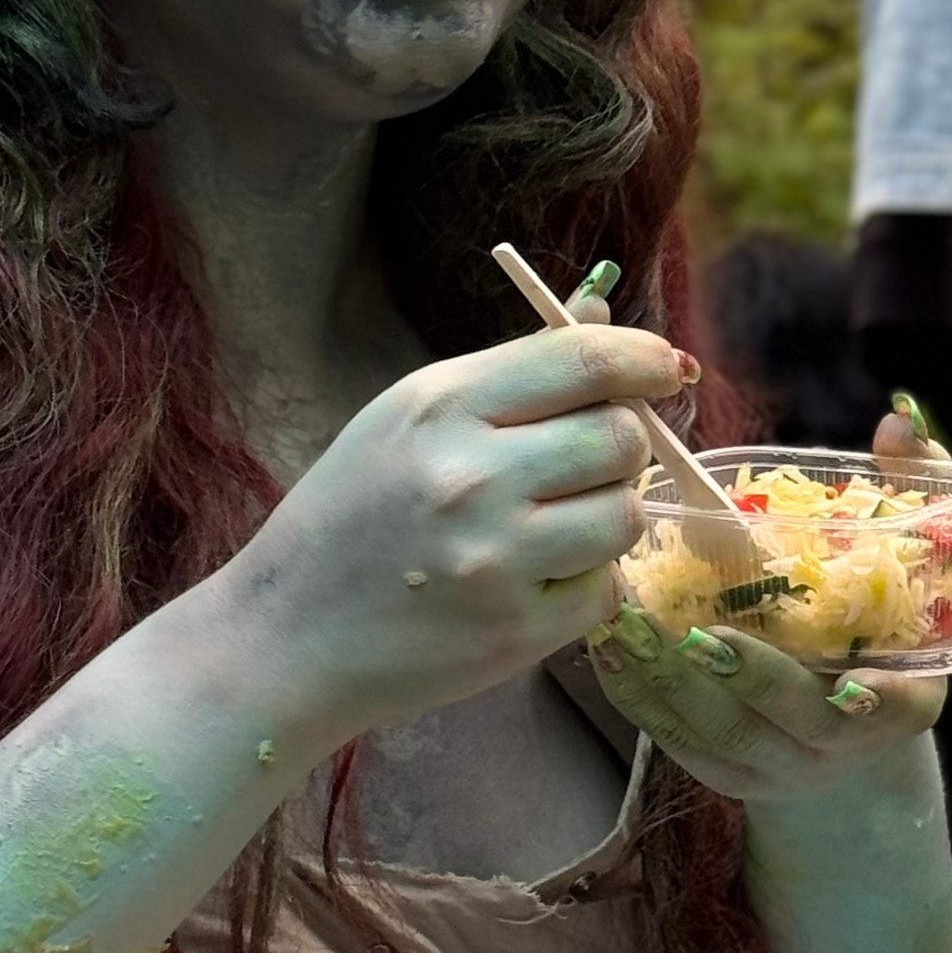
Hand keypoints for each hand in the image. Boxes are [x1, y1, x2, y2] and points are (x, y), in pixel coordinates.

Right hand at [226, 320, 688, 742]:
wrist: (286, 638)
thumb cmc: (348, 518)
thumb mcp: (408, 419)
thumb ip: (514, 370)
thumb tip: (604, 313)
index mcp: (441, 407)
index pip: (585, 361)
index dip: (644, 360)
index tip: (665, 369)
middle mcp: (471, 478)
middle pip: (621, 438)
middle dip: (620, 446)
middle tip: (580, 466)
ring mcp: (496, 561)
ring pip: (626, 516)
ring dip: (606, 517)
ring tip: (549, 526)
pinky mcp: (517, 633)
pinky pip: (605, 589)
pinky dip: (584, 583)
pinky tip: (529, 582)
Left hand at [585, 381, 945, 803]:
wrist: (844, 721)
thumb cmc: (878, 614)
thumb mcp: (913, 556)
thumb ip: (913, 488)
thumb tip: (897, 422)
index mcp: (902, 697)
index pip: (897, 707)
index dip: (877, 700)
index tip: (850, 683)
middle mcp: (839, 742)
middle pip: (792, 721)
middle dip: (749, 679)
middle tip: (698, 632)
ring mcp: (774, 764)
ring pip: (719, 733)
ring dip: (671, 680)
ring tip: (630, 624)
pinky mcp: (719, 769)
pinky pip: (672, 736)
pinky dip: (637, 691)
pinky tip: (608, 643)